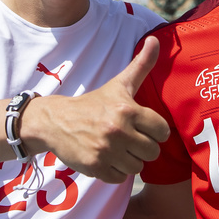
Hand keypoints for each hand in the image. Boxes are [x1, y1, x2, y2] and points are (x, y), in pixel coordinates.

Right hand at [27, 37, 169, 182]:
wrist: (56, 121)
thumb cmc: (94, 103)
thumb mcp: (119, 84)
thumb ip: (141, 65)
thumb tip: (157, 40)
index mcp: (128, 110)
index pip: (162, 131)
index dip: (154, 131)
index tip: (142, 127)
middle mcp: (118, 131)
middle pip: (152, 152)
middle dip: (143, 147)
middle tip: (130, 139)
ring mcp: (106, 151)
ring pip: (137, 167)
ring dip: (130, 161)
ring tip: (117, 148)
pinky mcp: (96, 168)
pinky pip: (120, 178)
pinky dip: (115, 171)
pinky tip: (106, 158)